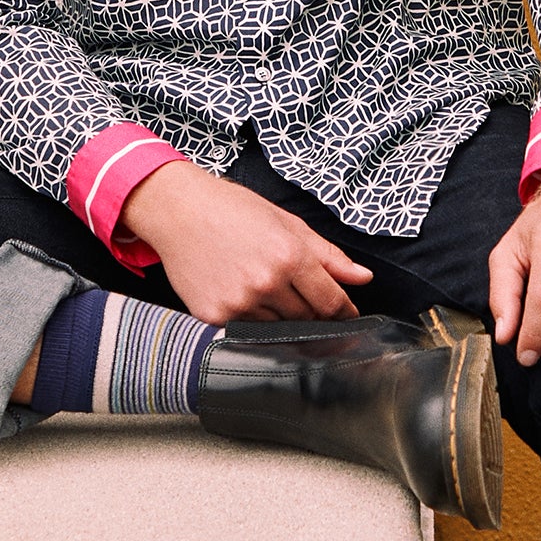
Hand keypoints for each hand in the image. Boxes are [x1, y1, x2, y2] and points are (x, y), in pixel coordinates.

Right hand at [122, 160, 372, 325]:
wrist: (177, 211)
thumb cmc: (232, 210)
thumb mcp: (287, 223)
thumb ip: (328, 255)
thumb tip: (363, 278)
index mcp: (290, 256)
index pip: (331, 303)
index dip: (344, 313)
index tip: (347, 316)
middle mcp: (266, 283)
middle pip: (306, 319)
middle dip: (310, 312)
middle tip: (297, 293)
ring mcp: (239, 303)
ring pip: (277, 328)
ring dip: (279, 316)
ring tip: (261, 285)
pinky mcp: (215, 316)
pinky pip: (247, 330)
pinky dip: (251, 319)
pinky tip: (241, 293)